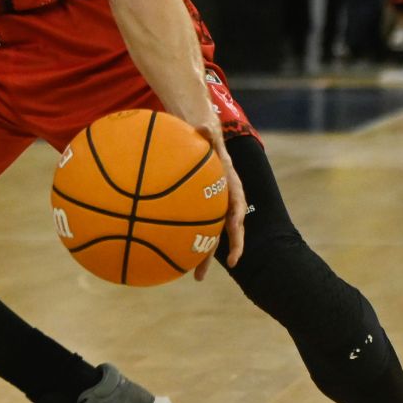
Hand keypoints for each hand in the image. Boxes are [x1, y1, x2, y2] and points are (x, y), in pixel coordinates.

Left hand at [191, 127, 245, 281]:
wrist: (201, 132)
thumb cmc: (204, 134)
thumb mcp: (207, 131)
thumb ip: (206, 132)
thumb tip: (204, 127)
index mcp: (230, 187)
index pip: (236, 213)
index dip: (236, 233)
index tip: (233, 252)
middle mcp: (223, 200)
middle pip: (221, 231)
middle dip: (215, 254)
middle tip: (202, 275)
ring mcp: (210, 204)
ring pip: (207, 232)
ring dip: (200, 254)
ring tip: (191, 275)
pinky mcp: (197, 204)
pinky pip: (191, 222)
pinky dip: (182, 236)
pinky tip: (166, 250)